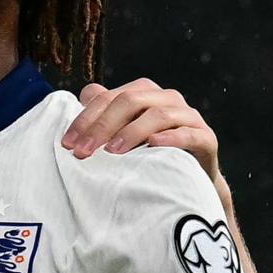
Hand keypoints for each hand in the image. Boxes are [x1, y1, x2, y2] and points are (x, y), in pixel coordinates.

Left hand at [61, 78, 220, 180]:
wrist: (188, 179)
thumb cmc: (148, 154)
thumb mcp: (121, 134)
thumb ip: (104, 114)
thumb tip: (82, 95)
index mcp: (142, 92)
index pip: (107, 98)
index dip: (85, 119)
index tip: (67, 144)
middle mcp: (166, 98)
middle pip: (129, 101)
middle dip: (102, 126)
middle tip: (84, 151)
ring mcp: (188, 116)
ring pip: (158, 114)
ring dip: (132, 132)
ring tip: (112, 151)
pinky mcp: (205, 137)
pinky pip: (188, 133)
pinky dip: (170, 137)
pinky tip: (153, 145)